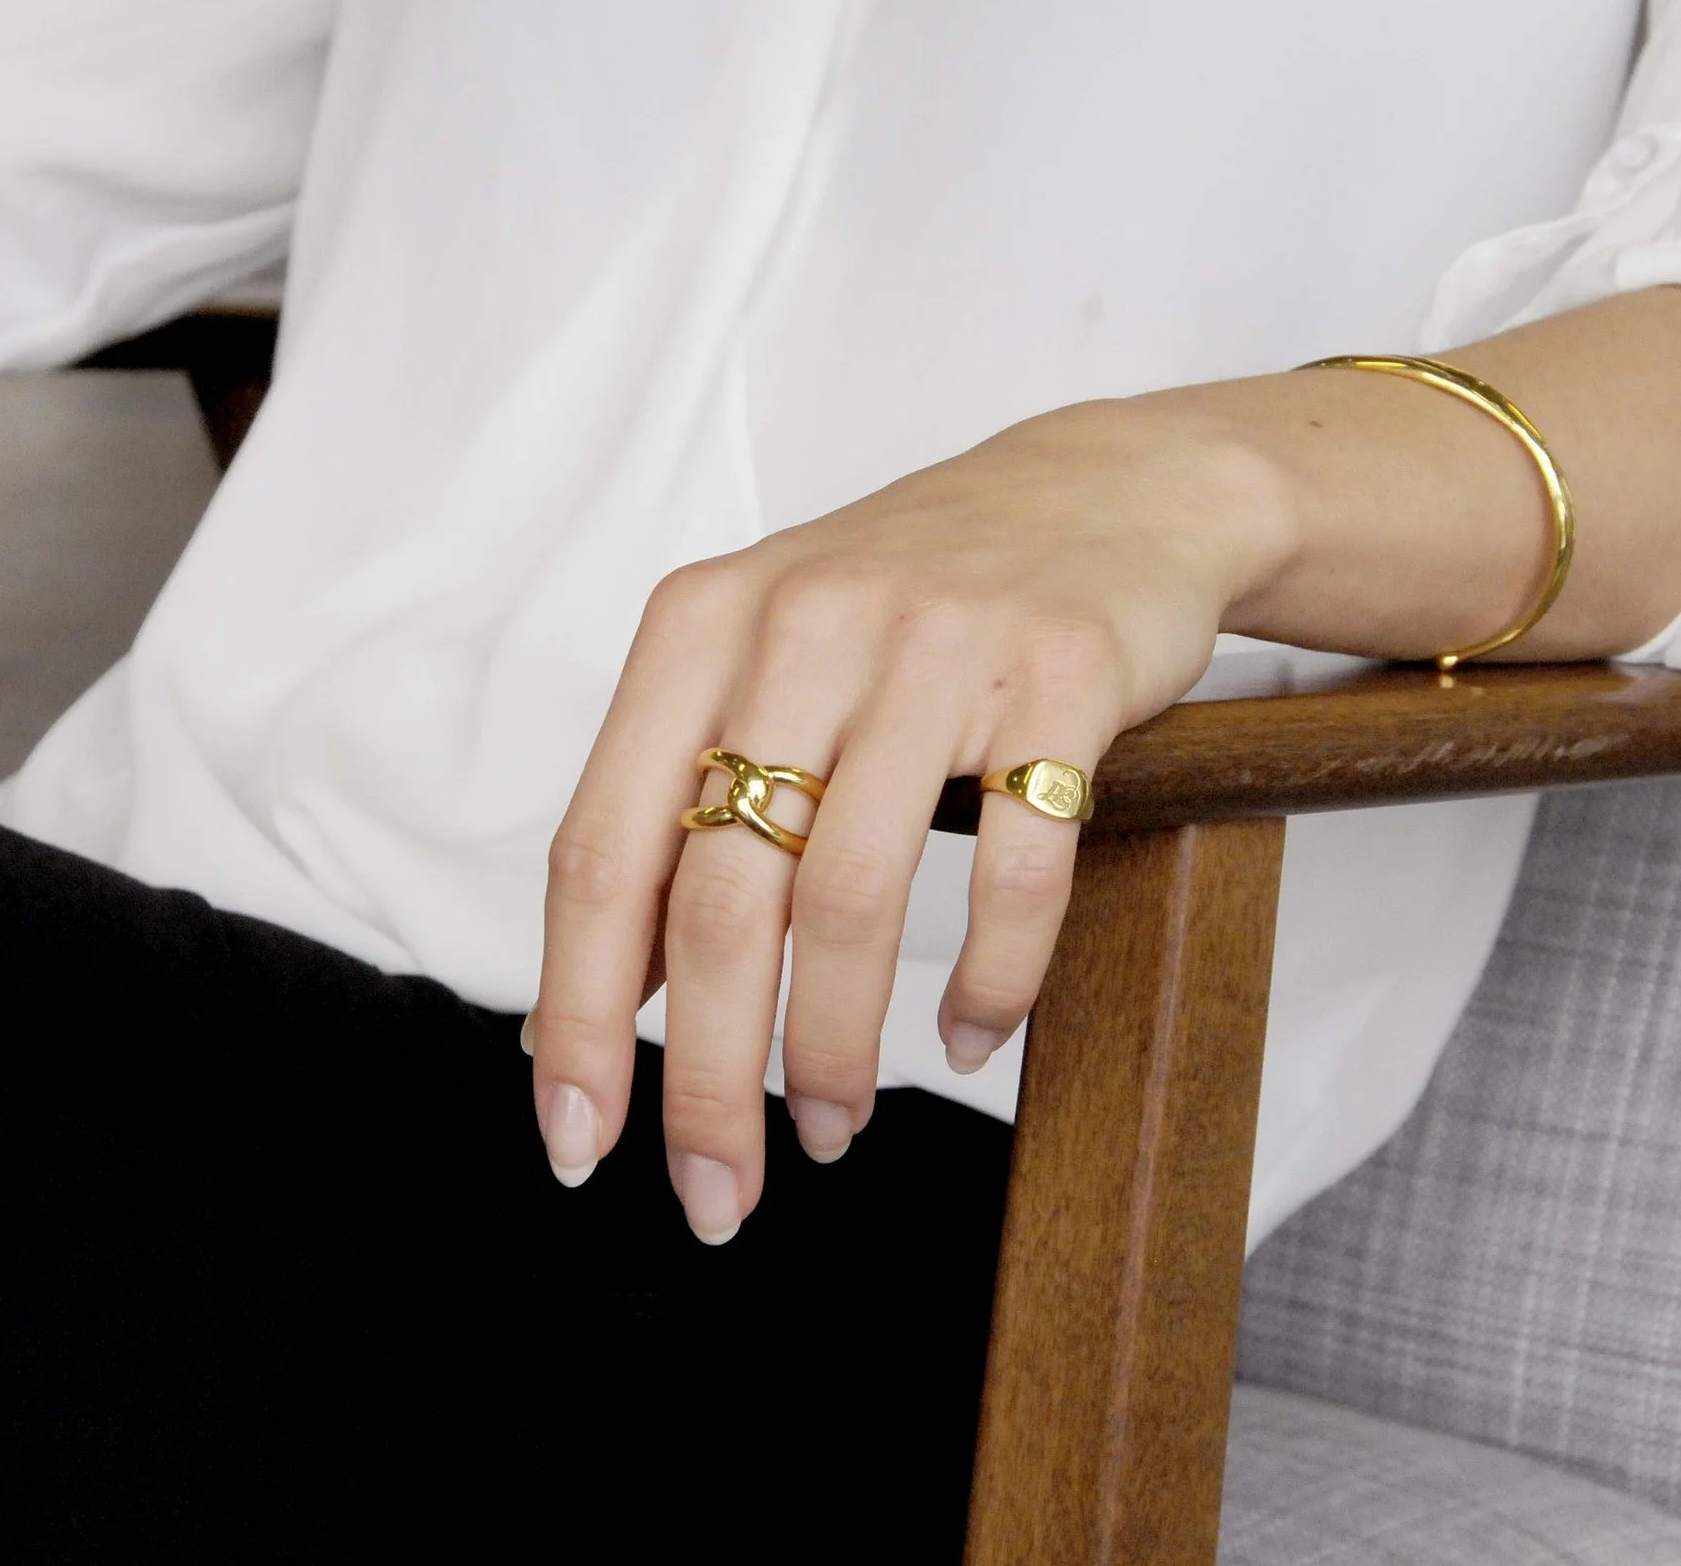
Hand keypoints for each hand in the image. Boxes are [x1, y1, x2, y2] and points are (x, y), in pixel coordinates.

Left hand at [529, 396, 1292, 1240]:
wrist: (1105, 489)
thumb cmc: (909, 603)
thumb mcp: (764, 657)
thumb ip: (681, 797)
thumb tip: (610, 1000)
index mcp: (700, 626)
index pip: (603, 852)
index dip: (578, 1014)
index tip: (575, 1140)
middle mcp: (803, 624)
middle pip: (722, 901)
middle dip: (708, 1080)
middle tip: (717, 1191)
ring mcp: (937, 644)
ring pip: (854, 900)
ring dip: (835, 1050)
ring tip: (835, 1125)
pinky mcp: (1062, 672)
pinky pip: (1015, 871)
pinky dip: (989, 982)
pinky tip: (967, 1036)